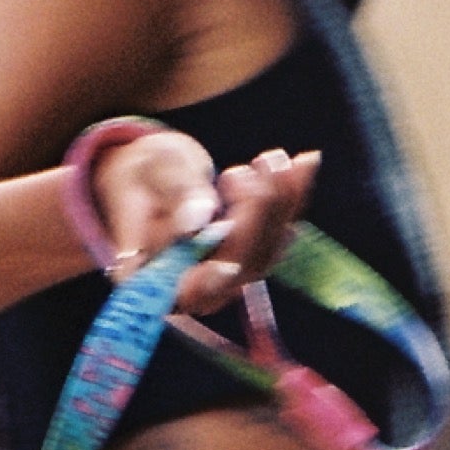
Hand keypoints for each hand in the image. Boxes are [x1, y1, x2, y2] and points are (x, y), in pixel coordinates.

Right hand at [92, 134, 318, 317]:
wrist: (153, 175)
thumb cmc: (144, 174)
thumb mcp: (152, 172)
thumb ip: (174, 194)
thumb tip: (198, 220)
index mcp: (156, 283)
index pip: (189, 292)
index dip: (212, 282)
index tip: (227, 266)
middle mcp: (196, 291)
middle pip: (238, 268)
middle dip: (259, 213)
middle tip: (264, 162)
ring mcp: (226, 279)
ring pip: (265, 252)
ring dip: (281, 201)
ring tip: (274, 157)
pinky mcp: (249, 257)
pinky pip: (279, 233)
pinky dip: (294, 196)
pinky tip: (306, 160)